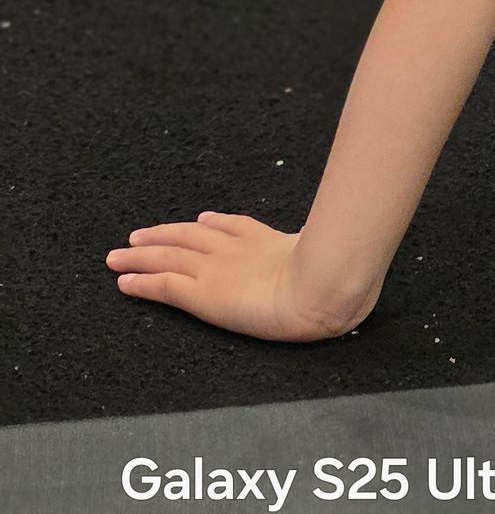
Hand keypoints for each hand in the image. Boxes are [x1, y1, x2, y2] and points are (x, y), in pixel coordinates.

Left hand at [107, 215, 371, 342]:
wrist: (317, 290)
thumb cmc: (332, 281)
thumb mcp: (335, 261)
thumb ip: (334, 255)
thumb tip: (355, 258)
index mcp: (268, 244)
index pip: (233, 228)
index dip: (213, 225)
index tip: (200, 220)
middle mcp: (236, 251)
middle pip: (191, 237)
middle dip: (164, 235)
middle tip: (140, 234)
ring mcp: (216, 270)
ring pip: (168, 256)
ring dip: (142, 254)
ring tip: (120, 253)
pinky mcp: (200, 294)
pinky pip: (162, 285)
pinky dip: (140, 281)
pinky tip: (124, 281)